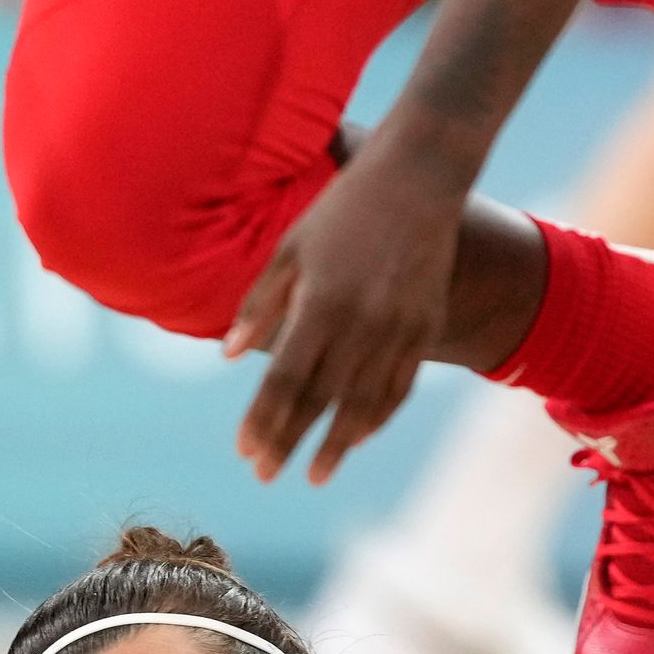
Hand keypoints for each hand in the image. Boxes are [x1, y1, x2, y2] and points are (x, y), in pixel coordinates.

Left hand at [227, 134, 470, 485]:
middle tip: (264, 475)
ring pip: (365, 403)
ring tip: (316, 475)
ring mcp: (399, 328)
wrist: (420, 178)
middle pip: (320, 400)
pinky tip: (358, 436)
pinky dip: (379, 416)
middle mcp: (362, 323)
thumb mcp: (290, 247)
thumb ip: (259, 304)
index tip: (244, 450)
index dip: (263, 420)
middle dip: (290, 442)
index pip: (285, 380)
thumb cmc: (343, 207)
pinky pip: (401, 386)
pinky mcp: (426, 326)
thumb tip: (227, 357)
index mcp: (322, 302)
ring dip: (337, 445)